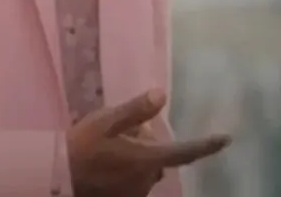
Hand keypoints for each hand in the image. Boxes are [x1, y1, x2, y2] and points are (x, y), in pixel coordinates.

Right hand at [68, 89, 230, 196]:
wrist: (55, 179)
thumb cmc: (80, 147)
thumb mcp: (106, 121)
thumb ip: (136, 110)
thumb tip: (162, 94)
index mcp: (146, 159)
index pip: (185, 152)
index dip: (207, 145)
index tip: (225, 139)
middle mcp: (146, 180)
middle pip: (160, 158)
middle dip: (148, 145)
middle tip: (122, 132)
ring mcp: (134, 194)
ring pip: (145, 171)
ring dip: (137, 160)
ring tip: (108, 149)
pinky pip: (133, 184)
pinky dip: (126, 173)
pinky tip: (105, 165)